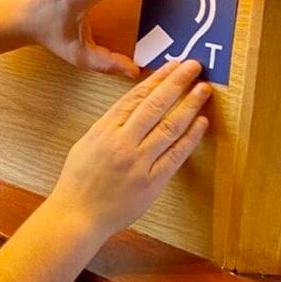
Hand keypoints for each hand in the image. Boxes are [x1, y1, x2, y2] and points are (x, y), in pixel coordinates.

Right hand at [47, 61, 211, 240]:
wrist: (77, 215)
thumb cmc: (78, 181)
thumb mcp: (86, 144)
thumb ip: (108, 126)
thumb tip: (132, 108)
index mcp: (104, 129)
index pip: (136, 97)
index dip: (157, 79)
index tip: (173, 65)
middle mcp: (122, 142)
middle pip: (155, 105)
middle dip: (177, 82)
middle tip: (194, 66)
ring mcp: (138, 163)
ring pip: (169, 127)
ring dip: (189, 105)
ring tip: (203, 89)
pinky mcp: (151, 183)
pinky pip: (175, 156)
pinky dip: (190, 138)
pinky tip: (201, 122)